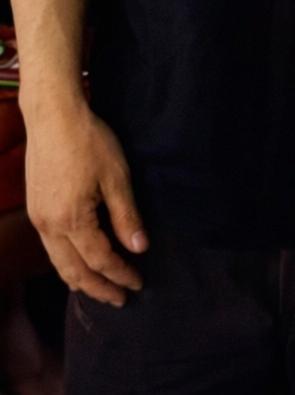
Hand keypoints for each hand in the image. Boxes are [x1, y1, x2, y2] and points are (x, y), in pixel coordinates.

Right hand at [25, 102, 148, 305]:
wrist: (53, 116)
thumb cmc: (88, 140)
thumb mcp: (117, 175)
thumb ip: (126, 215)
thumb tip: (139, 248)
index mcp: (73, 220)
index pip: (101, 260)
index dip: (121, 273)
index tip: (138, 282)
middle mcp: (50, 226)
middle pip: (75, 271)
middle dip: (99, 288)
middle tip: (120, 299)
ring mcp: (38, 219)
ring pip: (58, 263)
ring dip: (80, 280)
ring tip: (99, 289)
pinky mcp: (34, 209)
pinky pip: (50, 248)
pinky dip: (66, 263)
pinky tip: (76, 262)